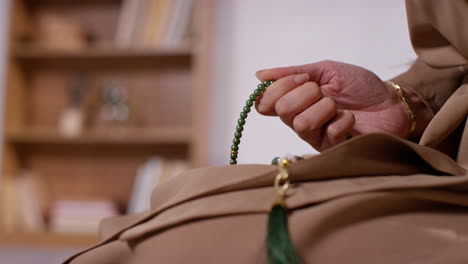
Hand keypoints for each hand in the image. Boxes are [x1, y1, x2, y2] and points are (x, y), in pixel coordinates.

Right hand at [255, 60, 410, 150]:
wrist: (391, 103)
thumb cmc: (359, 86)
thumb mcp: (326, 70)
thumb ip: (293, 72)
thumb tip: (259, 74)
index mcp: (294, 101)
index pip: (264, 103)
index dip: (279, 88)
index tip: (302, 78)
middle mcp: (298, 120)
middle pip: (282, 111)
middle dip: (306, 94)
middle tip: (324, 92)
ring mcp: (315, 137)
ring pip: (301, 124)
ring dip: (325, 107)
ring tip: (338, 106)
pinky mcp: (332, 149)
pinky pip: (327, 134)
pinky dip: (343, 120)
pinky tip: (350, 118)